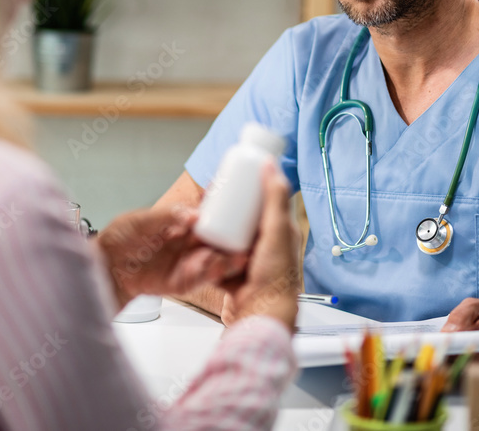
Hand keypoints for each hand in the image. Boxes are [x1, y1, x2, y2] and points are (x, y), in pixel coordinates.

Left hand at [95, 203, 245, 308]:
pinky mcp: (180, 282)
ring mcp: (185, 263)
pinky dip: (210, 275)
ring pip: (213, 261)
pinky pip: (199, 279)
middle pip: (217, 241)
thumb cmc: (120, 239)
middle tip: (248, 238)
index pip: (208, 218)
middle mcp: (187, 244)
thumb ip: (167, 216)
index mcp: (180, 225)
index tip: (241, 210)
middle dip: (233, 240)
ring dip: (228, 259)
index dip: (225, 215)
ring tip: (239, 256)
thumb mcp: (141, 221)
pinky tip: (218, 268)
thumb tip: (193, 214)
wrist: (105, 268)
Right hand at [216, 162, 299, 330]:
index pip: (265, 203)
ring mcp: (248, 263)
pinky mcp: (232, 277)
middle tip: (209, 200)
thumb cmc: (275, 275)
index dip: (250, 189)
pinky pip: (215, 261)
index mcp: (280, 233)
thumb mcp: (277, 229)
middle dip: (226, 210)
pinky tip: (198, 248)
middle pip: (242, 221)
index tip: (232, 178)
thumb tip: (269, 164)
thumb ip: (274, 198)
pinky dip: (208, 256)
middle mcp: (265, 246)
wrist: (261, 315)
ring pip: (226, 240)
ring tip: (200, 221)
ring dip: (214, 234)